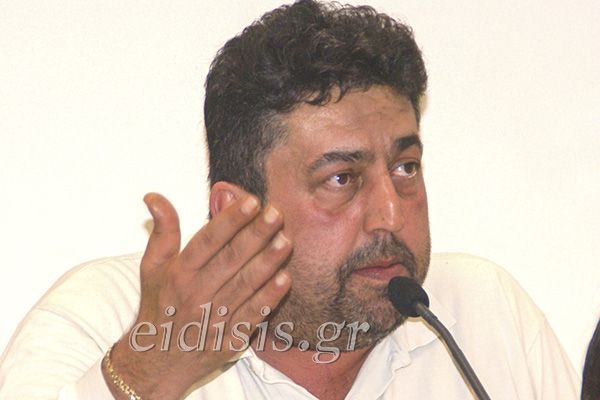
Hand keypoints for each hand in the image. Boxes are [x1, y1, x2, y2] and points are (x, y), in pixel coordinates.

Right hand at [103, 192, 291, 399]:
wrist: (157, 362)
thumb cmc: (159, 306)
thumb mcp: (152, 267)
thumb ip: (162, 231)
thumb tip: (154, 197)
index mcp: (179, 274)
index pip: (207, 242)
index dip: (229, 221)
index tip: (251, 202)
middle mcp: (195, 295)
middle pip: (230, 260)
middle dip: (255, 235)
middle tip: (277, 214)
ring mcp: (213, 319)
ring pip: (245, 286)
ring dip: (267, 263)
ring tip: (286, 240)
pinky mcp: (229, 339)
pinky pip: (252, 316)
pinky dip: (268, 298)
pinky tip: (285, 279)